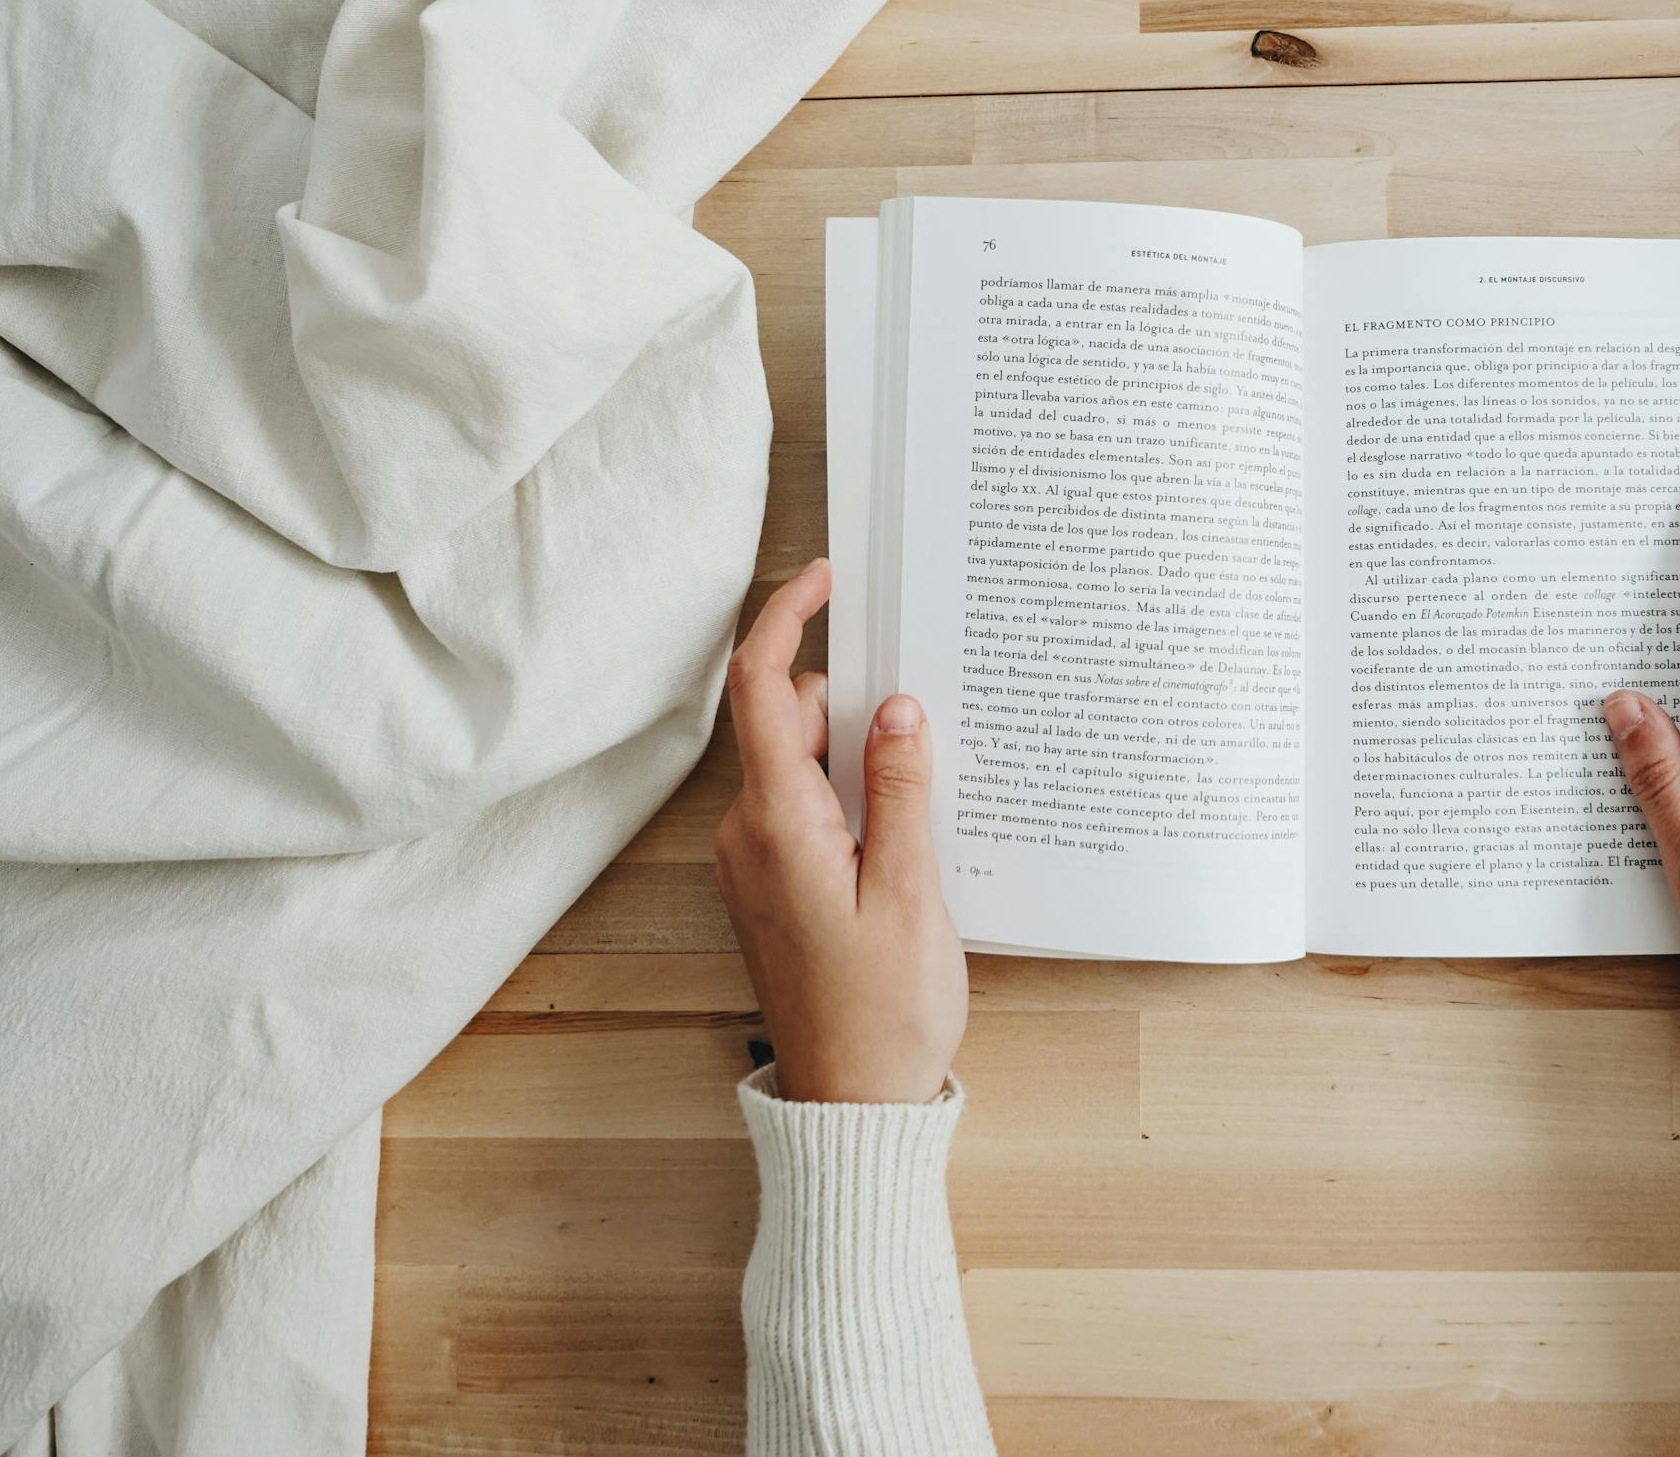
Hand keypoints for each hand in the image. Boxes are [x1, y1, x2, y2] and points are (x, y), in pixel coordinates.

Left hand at [712, 558, 967, 1104]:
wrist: (852, 1104)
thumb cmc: (884, 1013)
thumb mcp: (912, 892)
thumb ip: (901, 790)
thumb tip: (897, 708)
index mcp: (776, 825)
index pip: (762, 688)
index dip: (786, 616)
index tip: (825, 576)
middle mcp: (748, 834)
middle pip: (789, 720)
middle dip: (856, 703)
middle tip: (931, 714)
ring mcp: (754, 862)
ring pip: (800, 765)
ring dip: (857, 756)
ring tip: (930, 792)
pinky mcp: (772, 886)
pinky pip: (805, 809)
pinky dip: (849, 796)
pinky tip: (905, 829)